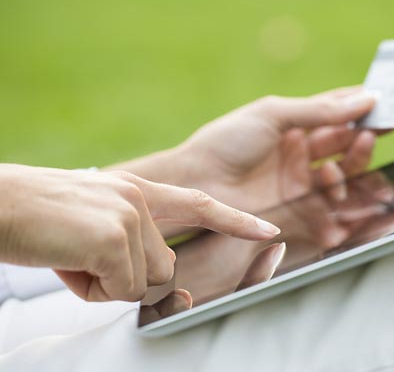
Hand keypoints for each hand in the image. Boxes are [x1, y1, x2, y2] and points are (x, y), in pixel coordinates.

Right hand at [0, 164, 279, 301]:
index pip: (200, 205)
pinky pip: (122, 291)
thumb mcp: (93, 224)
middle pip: (164, 269)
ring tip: (71, 256)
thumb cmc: (38, 221)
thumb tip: (167, 285)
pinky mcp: (115, 237)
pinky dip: (92, 290)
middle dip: (126, 279)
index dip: (236, 221)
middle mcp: (140, 199)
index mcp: (137, 191)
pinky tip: (67, 262)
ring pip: (144, 283)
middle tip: (82, 258)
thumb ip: (132, 244)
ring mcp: (131, 216)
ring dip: (106, 285)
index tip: (267, 232)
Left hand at [113, 87, 379, 214]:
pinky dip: (343, 194)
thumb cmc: (227, 141)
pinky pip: (330, 201)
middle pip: (343, 142)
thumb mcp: (274, 114)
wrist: (197, 184)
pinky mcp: (297, 207)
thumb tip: (365, 99)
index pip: (334, 111)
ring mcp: (298, 180)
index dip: (359, 107)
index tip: (387, 101)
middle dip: (364, 136)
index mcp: (290, 123)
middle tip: (381, 128)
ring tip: (364, 146)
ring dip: (357, 162)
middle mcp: (298, 151)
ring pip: (342, 171)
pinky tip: (341, 186)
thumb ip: (320, 110)